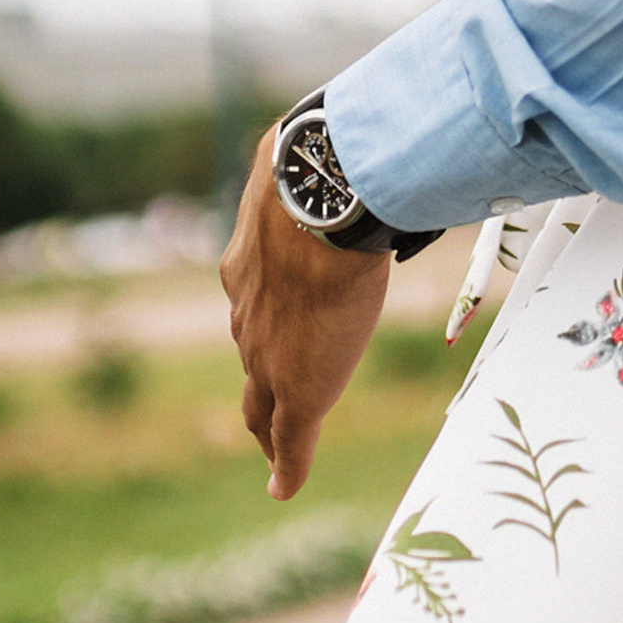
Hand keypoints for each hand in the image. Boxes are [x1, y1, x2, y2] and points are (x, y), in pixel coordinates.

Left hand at [220, 125, 390, 498]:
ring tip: (273, 447)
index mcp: (252, 264)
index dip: (263, 332)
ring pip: (261, 399)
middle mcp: (248, 310)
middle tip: (263, 411)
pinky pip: (287, 438)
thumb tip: (375, 133)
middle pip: (250, 361)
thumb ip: (339, 176)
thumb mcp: (319, 173)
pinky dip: (287, 466)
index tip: (271, 346)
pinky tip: (282, 488)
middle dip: (258, 385)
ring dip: (269, 423)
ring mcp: (266, 351)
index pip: (254, 309)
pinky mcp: (295, 388)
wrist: (321, 210)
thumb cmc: (331, 179)